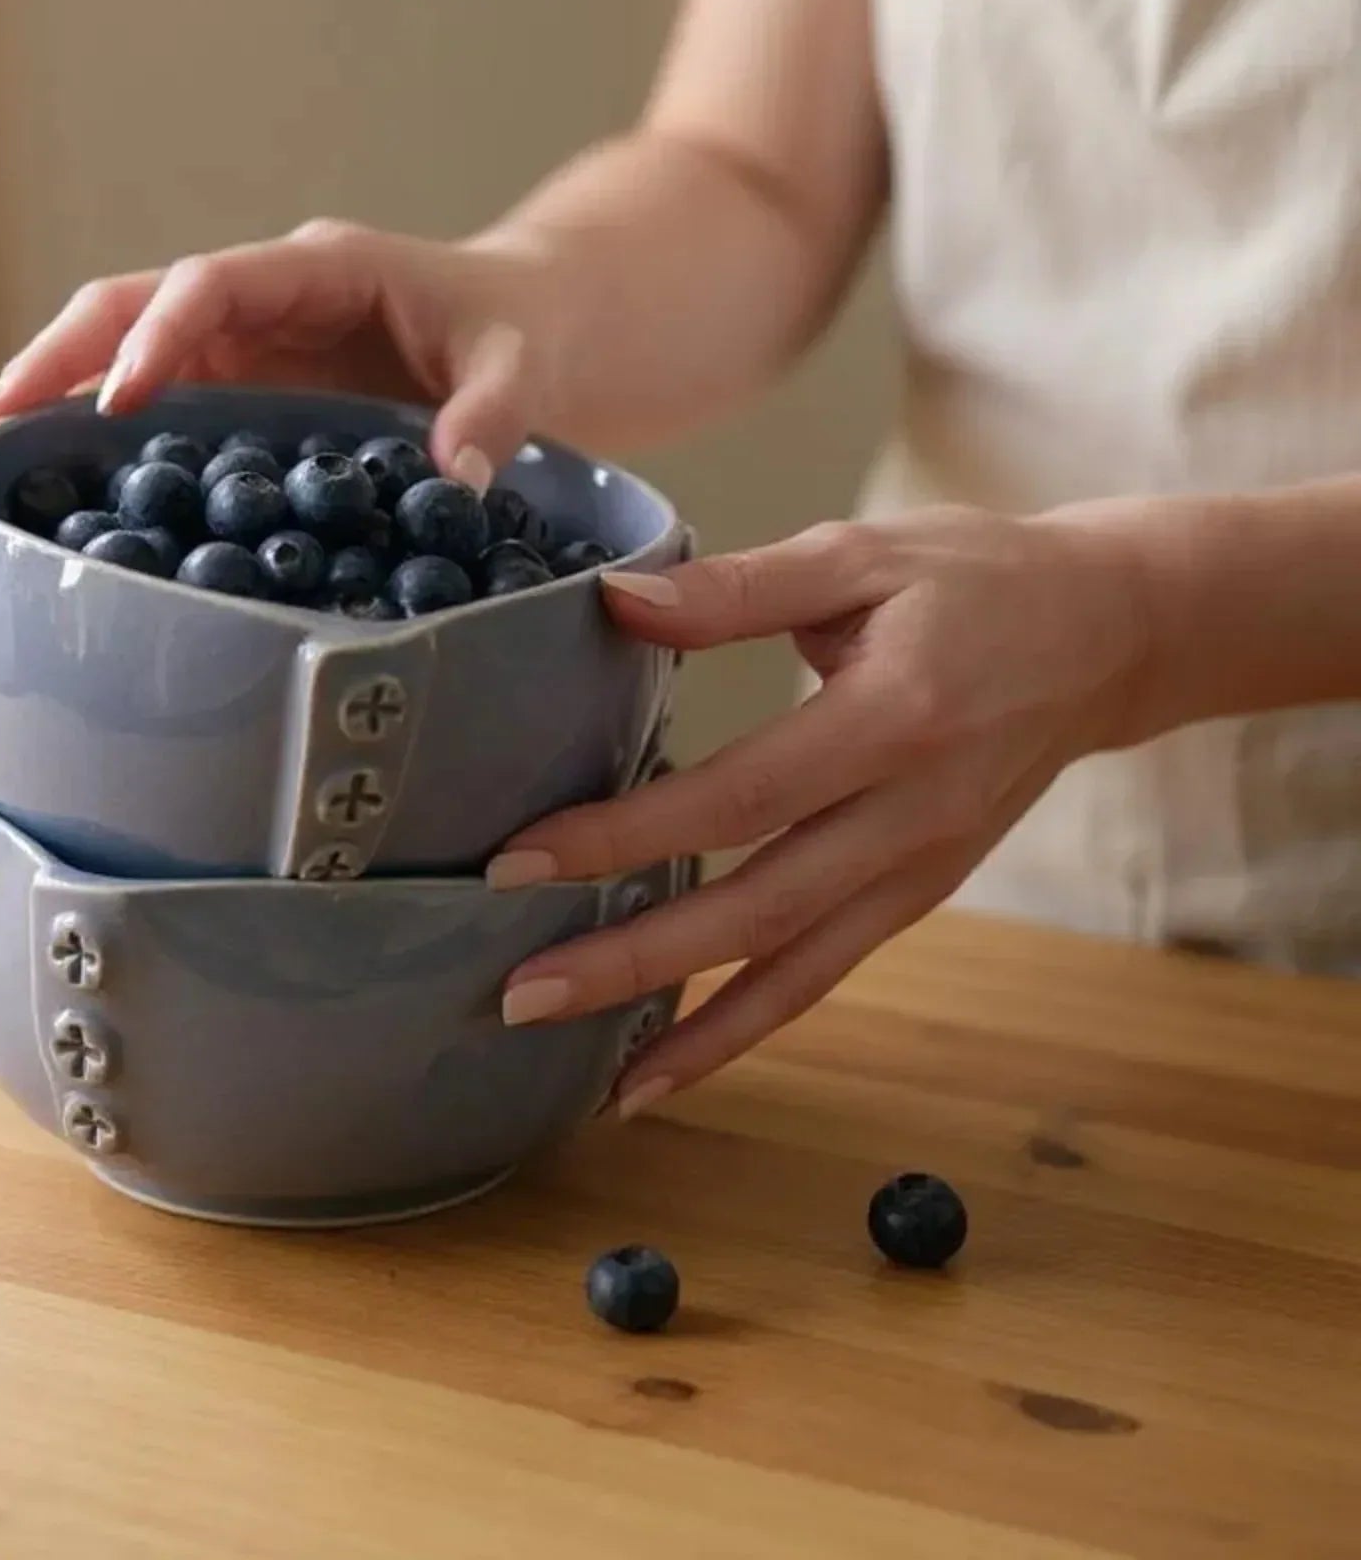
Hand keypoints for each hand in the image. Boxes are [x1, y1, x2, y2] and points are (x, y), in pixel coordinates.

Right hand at [0, 221, 561, 488]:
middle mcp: (264, 298)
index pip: (213, 284)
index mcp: (319, 268)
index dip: (162, 332)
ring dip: (61, 387)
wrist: (535, 328)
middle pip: (137, 303)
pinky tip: (62, 481)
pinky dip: (105, 429)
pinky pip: (162, 402)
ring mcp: (248, 344)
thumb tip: (452, 485)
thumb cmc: (524, 329)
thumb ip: (490, 416)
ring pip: (128, 346)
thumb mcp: (523, 365)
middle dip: (64, 352)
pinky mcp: (248, 389)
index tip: (121, 397)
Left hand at [492, 506, 1155, 1111]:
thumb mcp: (862, 554)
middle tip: (518, 993)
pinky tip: (667, 1068)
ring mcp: (922, 871)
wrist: (1107, 638)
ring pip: (793, 970)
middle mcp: (911, 817)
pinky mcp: (919, 897)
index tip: (521, 860)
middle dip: (632, 961)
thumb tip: (619, 601)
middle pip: (757, 909)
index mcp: (893, 719)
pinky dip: (747, 1030)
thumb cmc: (975, 580)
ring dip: (686, 1027)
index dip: (626, 836)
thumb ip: (739, 588)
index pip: (738, 796)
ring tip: (587, 1072)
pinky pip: (824, 978)